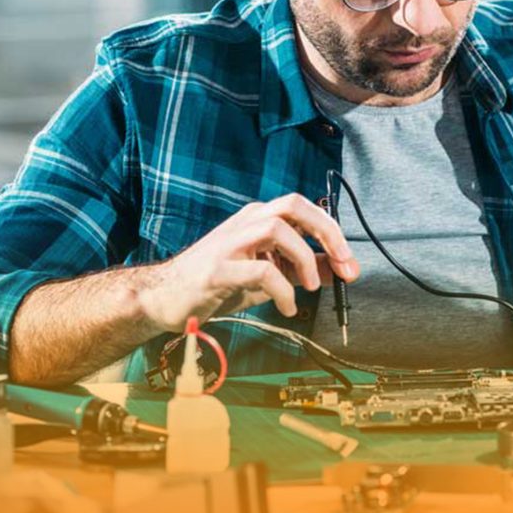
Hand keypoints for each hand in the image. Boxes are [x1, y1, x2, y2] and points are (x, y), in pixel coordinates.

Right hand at [140, 193, 359, 331]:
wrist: (164, 298)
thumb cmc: (216, 283)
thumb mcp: (268, 274)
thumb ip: (302, 269)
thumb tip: (340, 269)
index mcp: (256, 219)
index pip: (302, 208)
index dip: (331, 230)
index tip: (349, 260)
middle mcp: (243, 223)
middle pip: (292, 205)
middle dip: (326, 231)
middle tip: (341, 261)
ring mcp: (229, 244)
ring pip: (277, 230)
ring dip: (303, 259)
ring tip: (309, 288)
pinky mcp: (217, 269)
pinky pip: (261, 271)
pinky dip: (283, 291)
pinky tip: (287, 307)